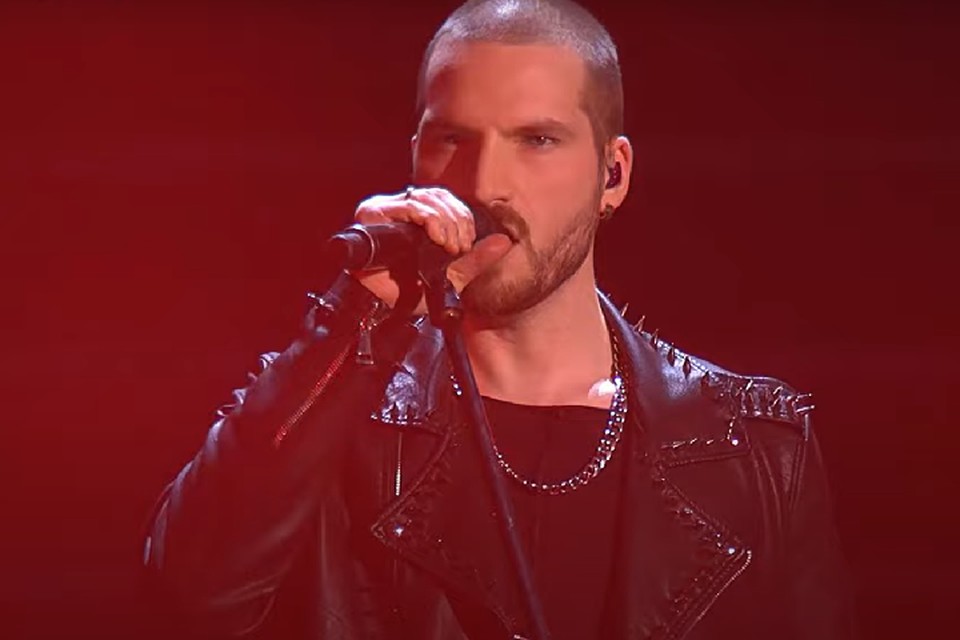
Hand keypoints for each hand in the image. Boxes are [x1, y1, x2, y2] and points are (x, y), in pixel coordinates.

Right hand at [352, 187, 512, 311]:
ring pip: (427, 199)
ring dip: (446, 221)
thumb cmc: (408, 291)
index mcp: (419, 217)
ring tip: (449, 246)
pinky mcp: (374, 211)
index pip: (447, 202)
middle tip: (460, 248)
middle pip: (439, 197)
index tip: (466, 244)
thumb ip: (476, 260)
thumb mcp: (450, 276)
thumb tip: (504, 242)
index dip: (463, 218)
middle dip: (457, 221)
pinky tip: (437, 237)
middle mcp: (402, 208)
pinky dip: (429, 219)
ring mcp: (388, 208)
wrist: (379, 307)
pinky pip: (409, 206)